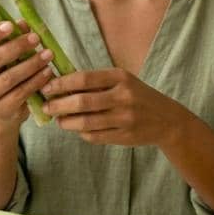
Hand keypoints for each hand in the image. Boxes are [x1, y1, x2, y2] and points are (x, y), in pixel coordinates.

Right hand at [0, 21, 54, 128]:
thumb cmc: (3, 75)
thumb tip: (24, 23)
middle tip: (36, 38)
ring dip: (31, 64)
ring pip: (9, 77)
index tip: (11, 25)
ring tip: (47, 54)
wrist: (3, 111)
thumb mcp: (4, 57)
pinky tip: (47, 72)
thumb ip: (11, 39)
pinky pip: (20, 93)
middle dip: (17, 46)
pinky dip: (36, 81)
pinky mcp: (0, 110)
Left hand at [41, 68, 188, 146]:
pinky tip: (76, 129)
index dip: (62, 84)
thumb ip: (97, 82)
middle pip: (82, 102)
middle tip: (46, 107)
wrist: (167, 120)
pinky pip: (95, 136)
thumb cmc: (138, 96)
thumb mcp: (123, 81)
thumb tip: (61, 84)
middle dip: (59, 105)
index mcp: (121, 77)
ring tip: (58, 120)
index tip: (47, 87)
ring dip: (67, 122)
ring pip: (86, 122)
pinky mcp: (124, 136)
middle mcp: (123, 96)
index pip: (84, 78)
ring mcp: (125, 118)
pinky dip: (81, 133)